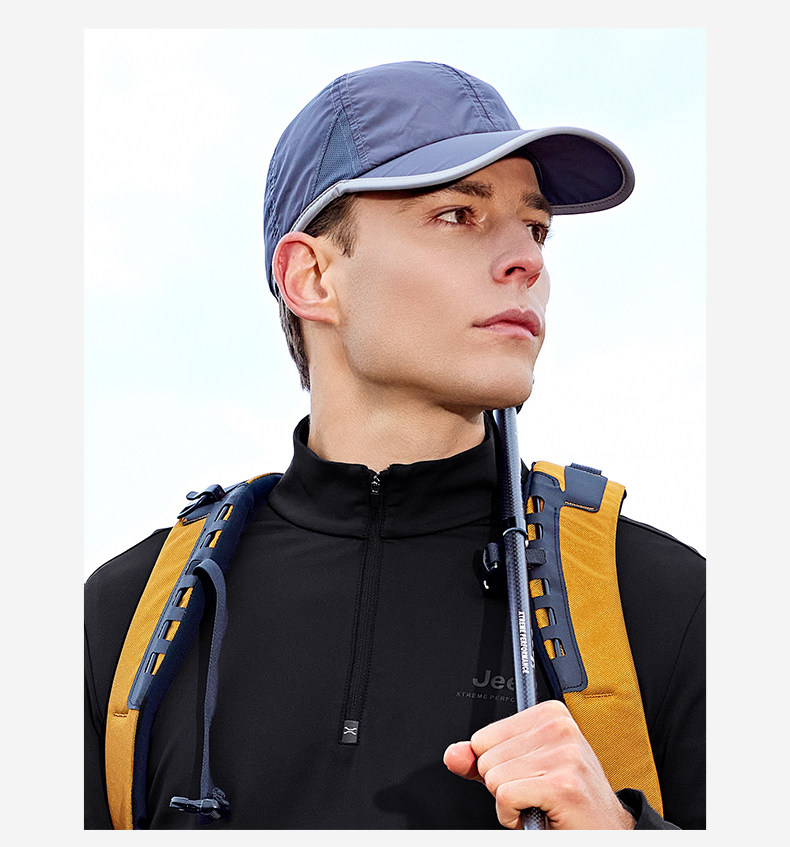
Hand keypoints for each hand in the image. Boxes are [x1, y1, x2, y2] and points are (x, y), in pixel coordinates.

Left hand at [443, 699, 635, 829]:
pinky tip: (537, 814)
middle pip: (486, 757)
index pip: (484, 736)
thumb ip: (481, 760)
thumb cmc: (564, 800)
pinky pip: (505, 796)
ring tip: (538, 803)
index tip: (526, 774)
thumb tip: (453, 754)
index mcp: (549, 714)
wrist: (604, 830)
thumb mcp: (518, 771)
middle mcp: (559, 727)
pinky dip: (512, 815)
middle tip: (534, 793)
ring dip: (508, 802)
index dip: (496, 765)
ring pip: (494, 778)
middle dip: (502, 784)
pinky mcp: (562, 785)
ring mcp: (563, 755)